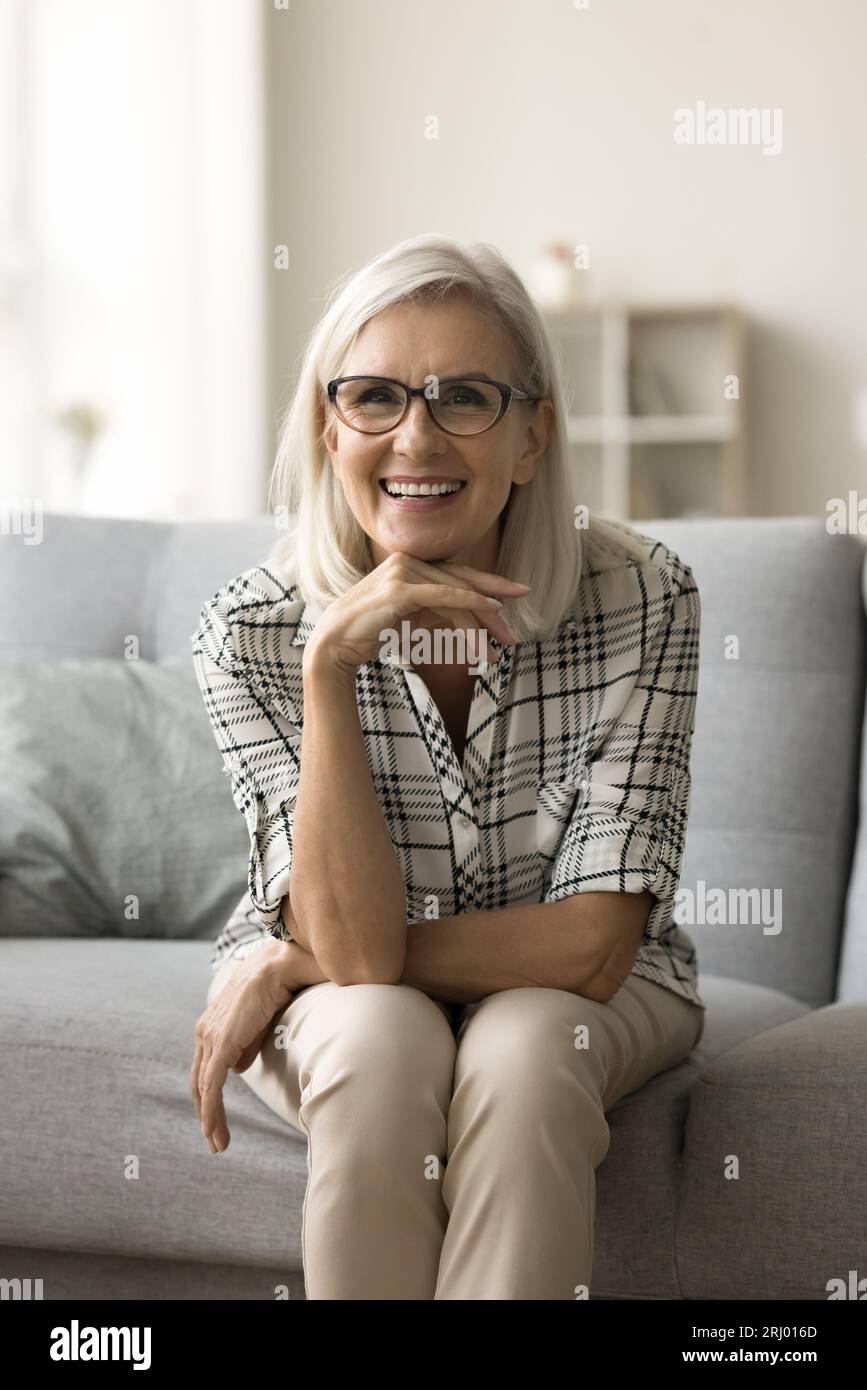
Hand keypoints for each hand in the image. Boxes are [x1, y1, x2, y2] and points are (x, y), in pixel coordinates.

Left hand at [190, 945, 293, 1153]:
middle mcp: (206, 1030)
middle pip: (198, 1081)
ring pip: (203, 1088)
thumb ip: (246, 1044)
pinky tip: (216, 1132)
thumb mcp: (260, 1021)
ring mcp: (211, 1036)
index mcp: (213, 1024)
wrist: (280, 963)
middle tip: (216, 1141)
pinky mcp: (222, 1043)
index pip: (205, 1067)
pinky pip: (212, 1085)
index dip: (209, 1096)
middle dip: (205, 1114)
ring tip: (218, 1144)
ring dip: (209, 1120)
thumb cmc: (276, 984)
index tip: (217, 1121)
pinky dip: (212, 1112)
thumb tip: (239, 1068)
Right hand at [302, 551, 529, 680]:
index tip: (516, 593)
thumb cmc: (371, 633)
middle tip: (519, 616)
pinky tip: (491, 609)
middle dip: (494, 601)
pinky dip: (470, 602)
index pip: (456, 574)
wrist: (335, 643)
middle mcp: (408, 561)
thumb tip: (471, 615)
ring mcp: (403, 572)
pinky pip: (444, 595)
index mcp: (410, 565)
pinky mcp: (400, 590)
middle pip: (462, 580)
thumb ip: (438, 610)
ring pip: (456, 593)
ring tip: (500, 646)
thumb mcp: (413, 618)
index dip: (489, 583)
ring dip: (482, 621)